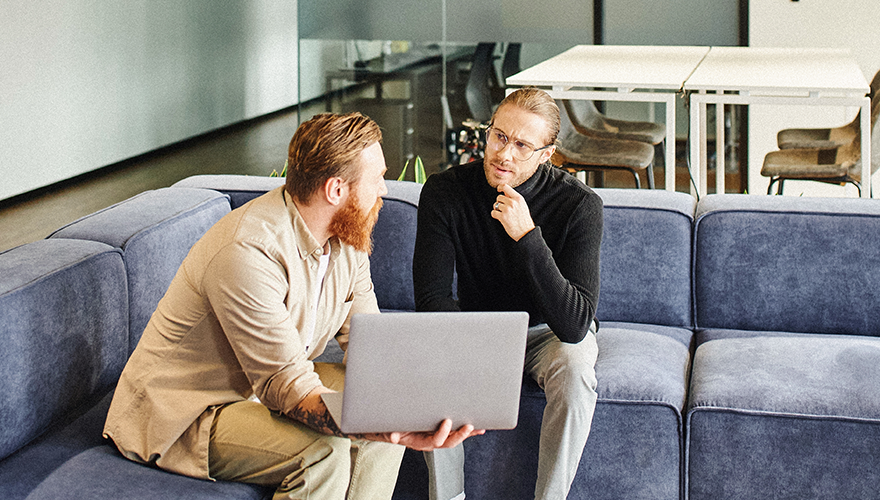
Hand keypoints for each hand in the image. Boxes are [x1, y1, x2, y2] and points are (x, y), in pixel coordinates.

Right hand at [364, 419, 484, 450]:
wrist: (391, 431)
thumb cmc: (390, 430)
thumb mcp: (387, 431)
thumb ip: (390, 433)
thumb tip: (392, 437)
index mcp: (420, 442)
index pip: (434, 440)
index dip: (442, 433)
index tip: (447, 421)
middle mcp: (430, 441)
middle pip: (448, 442)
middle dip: (460, 435)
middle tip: (468, 426)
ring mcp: (436, 437)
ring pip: (454, 438)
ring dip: (467, 433)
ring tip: (479, 427)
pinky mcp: (441, 431)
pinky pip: (455, 432)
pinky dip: (467, 431)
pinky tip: (479, 428)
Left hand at [491, 184, 534, 240]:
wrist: (525, 232)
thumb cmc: (524, 220)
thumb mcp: (522, 206)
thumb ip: (514, 198)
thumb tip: (505, 192)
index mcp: (518, 198)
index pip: (506, 187)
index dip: (500, 187)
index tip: (498, 189)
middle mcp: (512, 202)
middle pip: (499, 197)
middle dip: (499, 202)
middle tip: (504, 209)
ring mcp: (507, 209)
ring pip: (495, 205)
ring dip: (497, 209)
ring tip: (503, 214)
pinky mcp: (502, 217)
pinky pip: (493, 212)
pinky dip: (495, 215)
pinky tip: (500, 218)